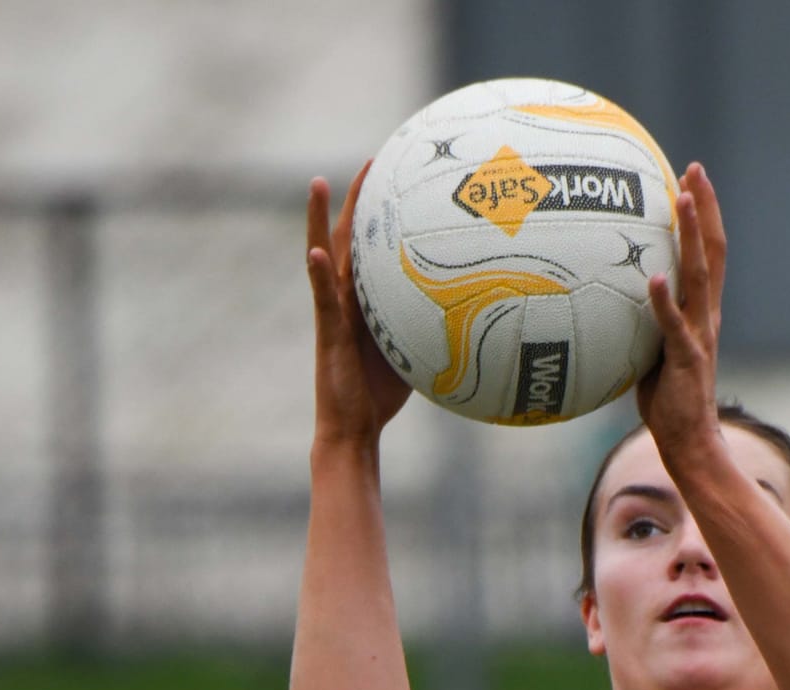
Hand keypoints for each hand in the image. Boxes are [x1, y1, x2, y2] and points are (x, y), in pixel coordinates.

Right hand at [307, 168, 410, 447]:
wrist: (353, 430)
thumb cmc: (380, 395)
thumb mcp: (415, 351)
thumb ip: (431, 325)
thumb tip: (474, 313)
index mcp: (363, 300)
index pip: (372, 247)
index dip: (382, 214)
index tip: (397, 177)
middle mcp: (344, 298)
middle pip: (348, 236)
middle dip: (358, 198)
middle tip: (372, 159)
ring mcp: (332, 313)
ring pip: (323, 254)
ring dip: (317, 218)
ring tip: (317, 182)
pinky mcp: (328, 333)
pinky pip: (323, 298)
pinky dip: (317, 273)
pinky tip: (315, 250)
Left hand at [639, 163, 724, 469]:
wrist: (691, 444)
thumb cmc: (667, 404)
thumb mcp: (651, 353)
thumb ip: (640, 323)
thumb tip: (602, 300)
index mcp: (702, 314)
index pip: (709, 255)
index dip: (703, 216)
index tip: (692, 179)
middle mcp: (707, 317)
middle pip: (713, 252)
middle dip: (705, 208)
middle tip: (694, 169)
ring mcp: (700, 336)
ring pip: (700, 276)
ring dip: (692, 235)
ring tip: (682, 199)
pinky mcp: (686, 360)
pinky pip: (675, 325)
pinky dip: (665, 301)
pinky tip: (653, 278)